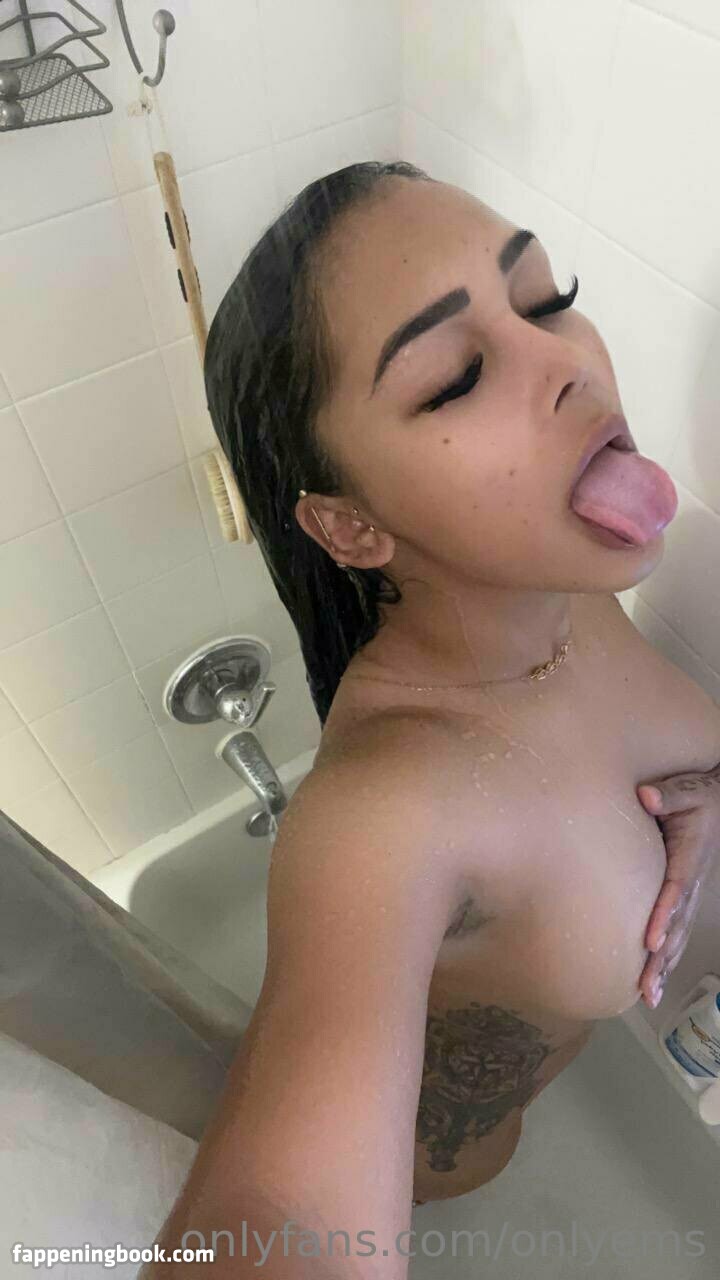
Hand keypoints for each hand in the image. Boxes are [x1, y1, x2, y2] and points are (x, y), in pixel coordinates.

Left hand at [636, 762, 719, 1009]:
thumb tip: (647, 797)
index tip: (649, 940)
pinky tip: (655, 982)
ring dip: (663, 966)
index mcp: (689, 858)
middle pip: (676, 926)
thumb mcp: (686, 792)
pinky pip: (676, 931)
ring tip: (648, 995)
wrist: (718, 803)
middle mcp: (692, 882)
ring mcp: (690, 894)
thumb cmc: (698, 798)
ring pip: (677, 936)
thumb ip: (668, 795)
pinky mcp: (685, 898)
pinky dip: (666, 958)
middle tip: (645, 987)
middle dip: (661, 958)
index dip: (663, 916)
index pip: (675, 891)